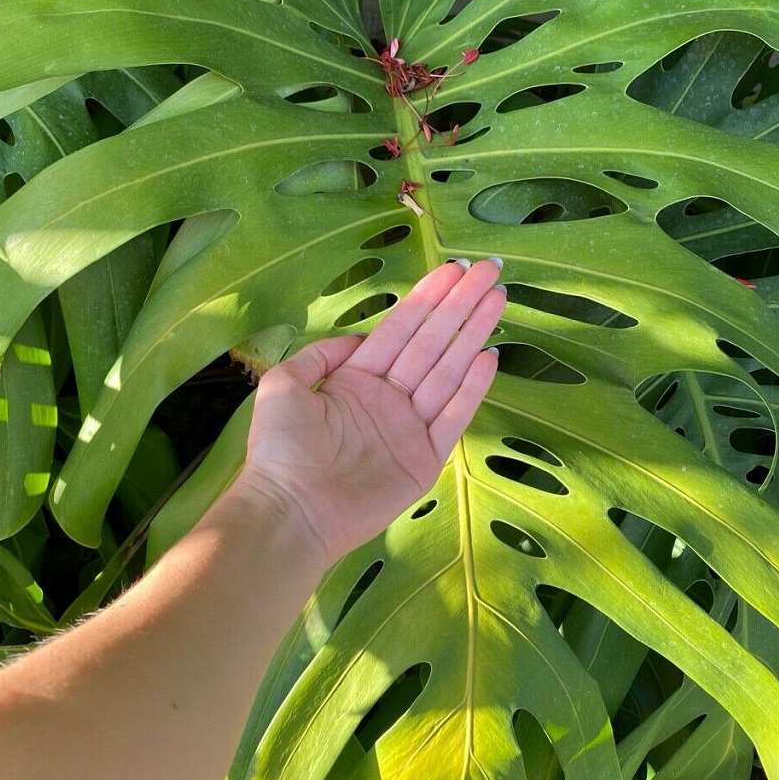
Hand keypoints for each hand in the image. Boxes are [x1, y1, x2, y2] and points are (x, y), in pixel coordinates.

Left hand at [234, 260, 506, 564]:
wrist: (290, 511)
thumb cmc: (281, 449)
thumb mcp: (284, 385)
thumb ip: (320, 355)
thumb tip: (356, 340)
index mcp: (356, 379)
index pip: (400, 328)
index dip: (428, 297)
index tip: (455, 268)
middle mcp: (387, 398)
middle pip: (431, 342)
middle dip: (460, 305)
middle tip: (490, 271)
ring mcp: (408, 428)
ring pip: (447, 372)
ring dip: (473, 334)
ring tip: (497, 299)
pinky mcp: (424, 460)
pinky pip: (452, 418)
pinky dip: (472, 389)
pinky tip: (489, 356)